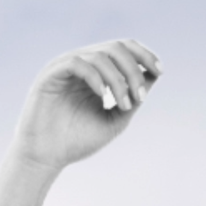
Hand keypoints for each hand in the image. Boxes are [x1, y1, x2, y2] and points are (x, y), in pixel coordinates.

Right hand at [12, 38, 161, 168]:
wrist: (45, 158)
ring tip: (123, 104)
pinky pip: (79, 64)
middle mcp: (81, 64)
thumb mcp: (115, 120)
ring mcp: (64, 67)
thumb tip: (153, 75)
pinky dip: (96, 77)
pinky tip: (102, 96)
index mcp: (95, 72)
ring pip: (101, 55)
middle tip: (139, 97)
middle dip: (134, 70)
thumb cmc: (76, 142)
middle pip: (116, 48)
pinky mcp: (50, 75)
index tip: (160, 71)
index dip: (144, 56)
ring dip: (119, 79)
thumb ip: (133, 98)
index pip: (123, 49)